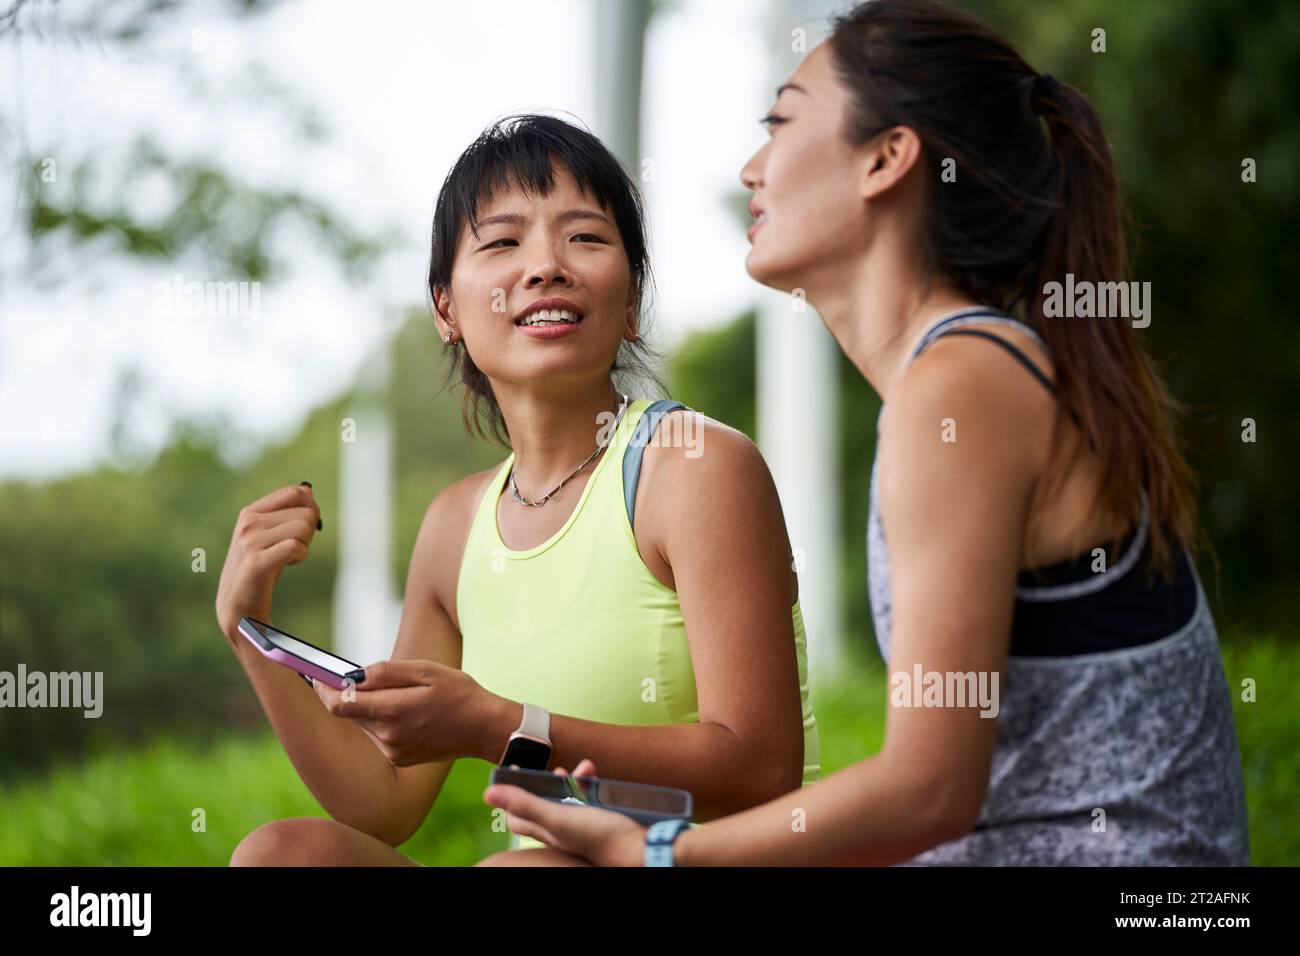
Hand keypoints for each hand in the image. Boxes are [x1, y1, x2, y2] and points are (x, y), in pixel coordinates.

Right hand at [215, 483, 321, 647]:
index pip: (294, 492)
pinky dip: (300, 556)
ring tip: (288, 558)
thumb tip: (308, 490)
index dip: (309, 508)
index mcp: (251, 512)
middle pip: (305, 512)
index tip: (304, 527)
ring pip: (303, 528)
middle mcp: (248, 523)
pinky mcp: (257, 563)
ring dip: (304, 546)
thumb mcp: (272, 536)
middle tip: (294, 549)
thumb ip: (287, 512)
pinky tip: (289, 564)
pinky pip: (295, 547)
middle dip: (309, 532)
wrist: (238, 606)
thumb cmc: (260, 569)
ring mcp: (250, 542)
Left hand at [313, 659, 499, 765]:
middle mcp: (388, 736)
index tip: (318, 676)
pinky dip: (383, 721)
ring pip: (364, 724)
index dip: (324, 689)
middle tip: (360, 677)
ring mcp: (393, 751)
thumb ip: (385, 672)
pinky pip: (378, 736)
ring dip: (369, 708)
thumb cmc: (459, 693)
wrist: (485, 729)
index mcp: (393, 711)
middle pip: (350, 713)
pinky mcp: (399, 759)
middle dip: (350, 694)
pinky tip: (408, 712)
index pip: (340, 704)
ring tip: (400, 694)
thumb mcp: (426, 671)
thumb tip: (353, 674)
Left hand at [484, 759, 648, 866]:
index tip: (512, 769)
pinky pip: (589, 799)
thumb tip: (488, 794)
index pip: (517, 816)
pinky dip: (590, 784)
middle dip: (547, 781)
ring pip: (569, 798)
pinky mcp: (600, 820)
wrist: (642, 848)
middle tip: (556, 767)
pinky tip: (596, 775)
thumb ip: (525, 804)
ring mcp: (582, 826)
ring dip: (573, 778)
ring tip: (586, 767)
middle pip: (544, 803)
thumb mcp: (559, 817)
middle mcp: (561, 830)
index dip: (511, 794)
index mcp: (546, 832)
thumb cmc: (600, 836)